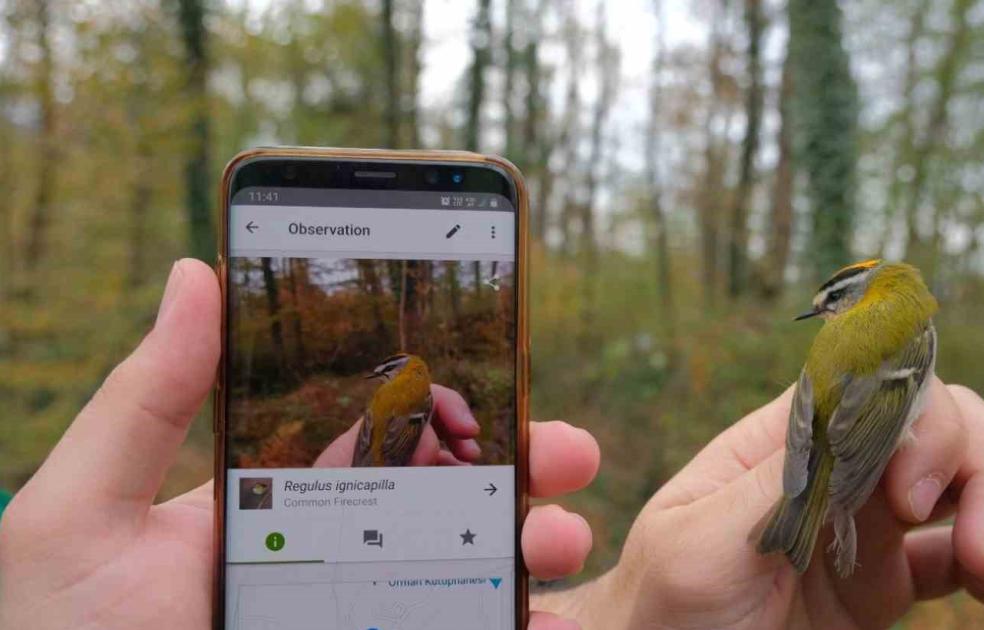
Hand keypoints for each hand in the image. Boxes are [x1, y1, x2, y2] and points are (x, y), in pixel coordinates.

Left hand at [0, 259, 600, 629]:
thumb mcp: (82, 512)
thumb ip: (148, 401)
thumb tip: (197, 273)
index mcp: (277, 508)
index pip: (381, 446)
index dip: (449, 411)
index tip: (502, 380)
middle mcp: (332, 564)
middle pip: (449, 509)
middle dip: (520, 472)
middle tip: (568, 452)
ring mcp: (361, 616)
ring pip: (470, 579)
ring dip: (534, 548)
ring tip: (563, 540)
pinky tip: (550, 623)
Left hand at [546, 381, 983, 629]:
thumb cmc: (661, 607)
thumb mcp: (697, 543)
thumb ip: (776, 480)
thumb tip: (851, 405)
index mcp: (786, 442)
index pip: (880, 387)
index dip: (921, 424)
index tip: (909, 500)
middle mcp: (837, 469)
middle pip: (947, 424)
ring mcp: (869, 525)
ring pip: (974, 483)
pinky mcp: (889, 584)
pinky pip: (971, 564)